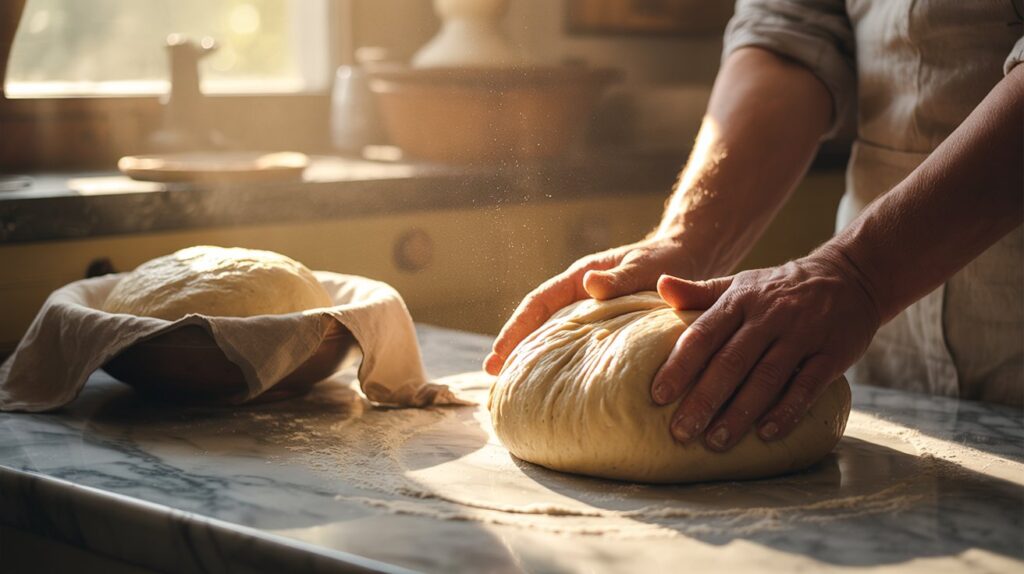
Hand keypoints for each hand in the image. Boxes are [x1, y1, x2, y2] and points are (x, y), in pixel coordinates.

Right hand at [484, 232, 696, 374]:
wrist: (688, 259)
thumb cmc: (665, 262)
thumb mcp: (644, 267)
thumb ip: (619, 277)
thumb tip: (590, 283)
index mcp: (581, 277)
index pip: (538, 303)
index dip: (516, 328)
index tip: (499, 352)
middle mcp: (579, 295)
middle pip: (537, 322)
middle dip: (515, 347)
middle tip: (493, 376)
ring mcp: (589, 311)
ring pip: (554, 335)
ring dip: (534, 357)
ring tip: (516, 387)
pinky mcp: (604, 326)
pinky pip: (576, 344)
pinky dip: (562, 361)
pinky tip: (558, 385)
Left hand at [651, 251, 880, 450]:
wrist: (851, 276)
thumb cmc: (781, 288)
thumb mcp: (741, 284)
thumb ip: (700, 292)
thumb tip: (660, 285)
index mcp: (740, 300)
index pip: (704, 334)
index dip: (680, 365)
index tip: (657, 395)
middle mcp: (768, 316)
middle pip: (731, 361)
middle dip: (703, 399)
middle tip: (680, 431)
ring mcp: (801, 335)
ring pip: (766, 378)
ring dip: (739, 413)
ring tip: (715, 442)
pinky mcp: (832, 354)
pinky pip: (806, 386)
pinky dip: (787, 411)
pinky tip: (767, 434)